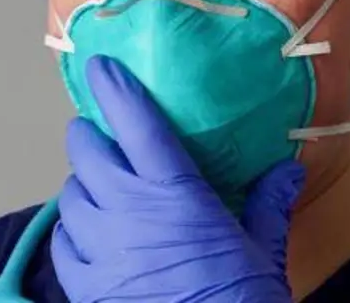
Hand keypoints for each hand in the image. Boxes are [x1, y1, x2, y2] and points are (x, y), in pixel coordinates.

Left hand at [51, 55, 305, 302]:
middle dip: (91, 137)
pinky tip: (93, 239)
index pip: (132, 119)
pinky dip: (74, 235)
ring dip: (84, 188)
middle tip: (104, 139)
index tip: (101, 69)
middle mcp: (126, 209)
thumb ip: (267, 204)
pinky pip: (63, 243)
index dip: (112, 87)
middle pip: (85, 149)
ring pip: (70, 195)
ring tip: (104, 195)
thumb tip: (287, 171)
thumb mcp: (262, 251)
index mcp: (173, 190)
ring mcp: (98, 248)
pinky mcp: (81, 284)